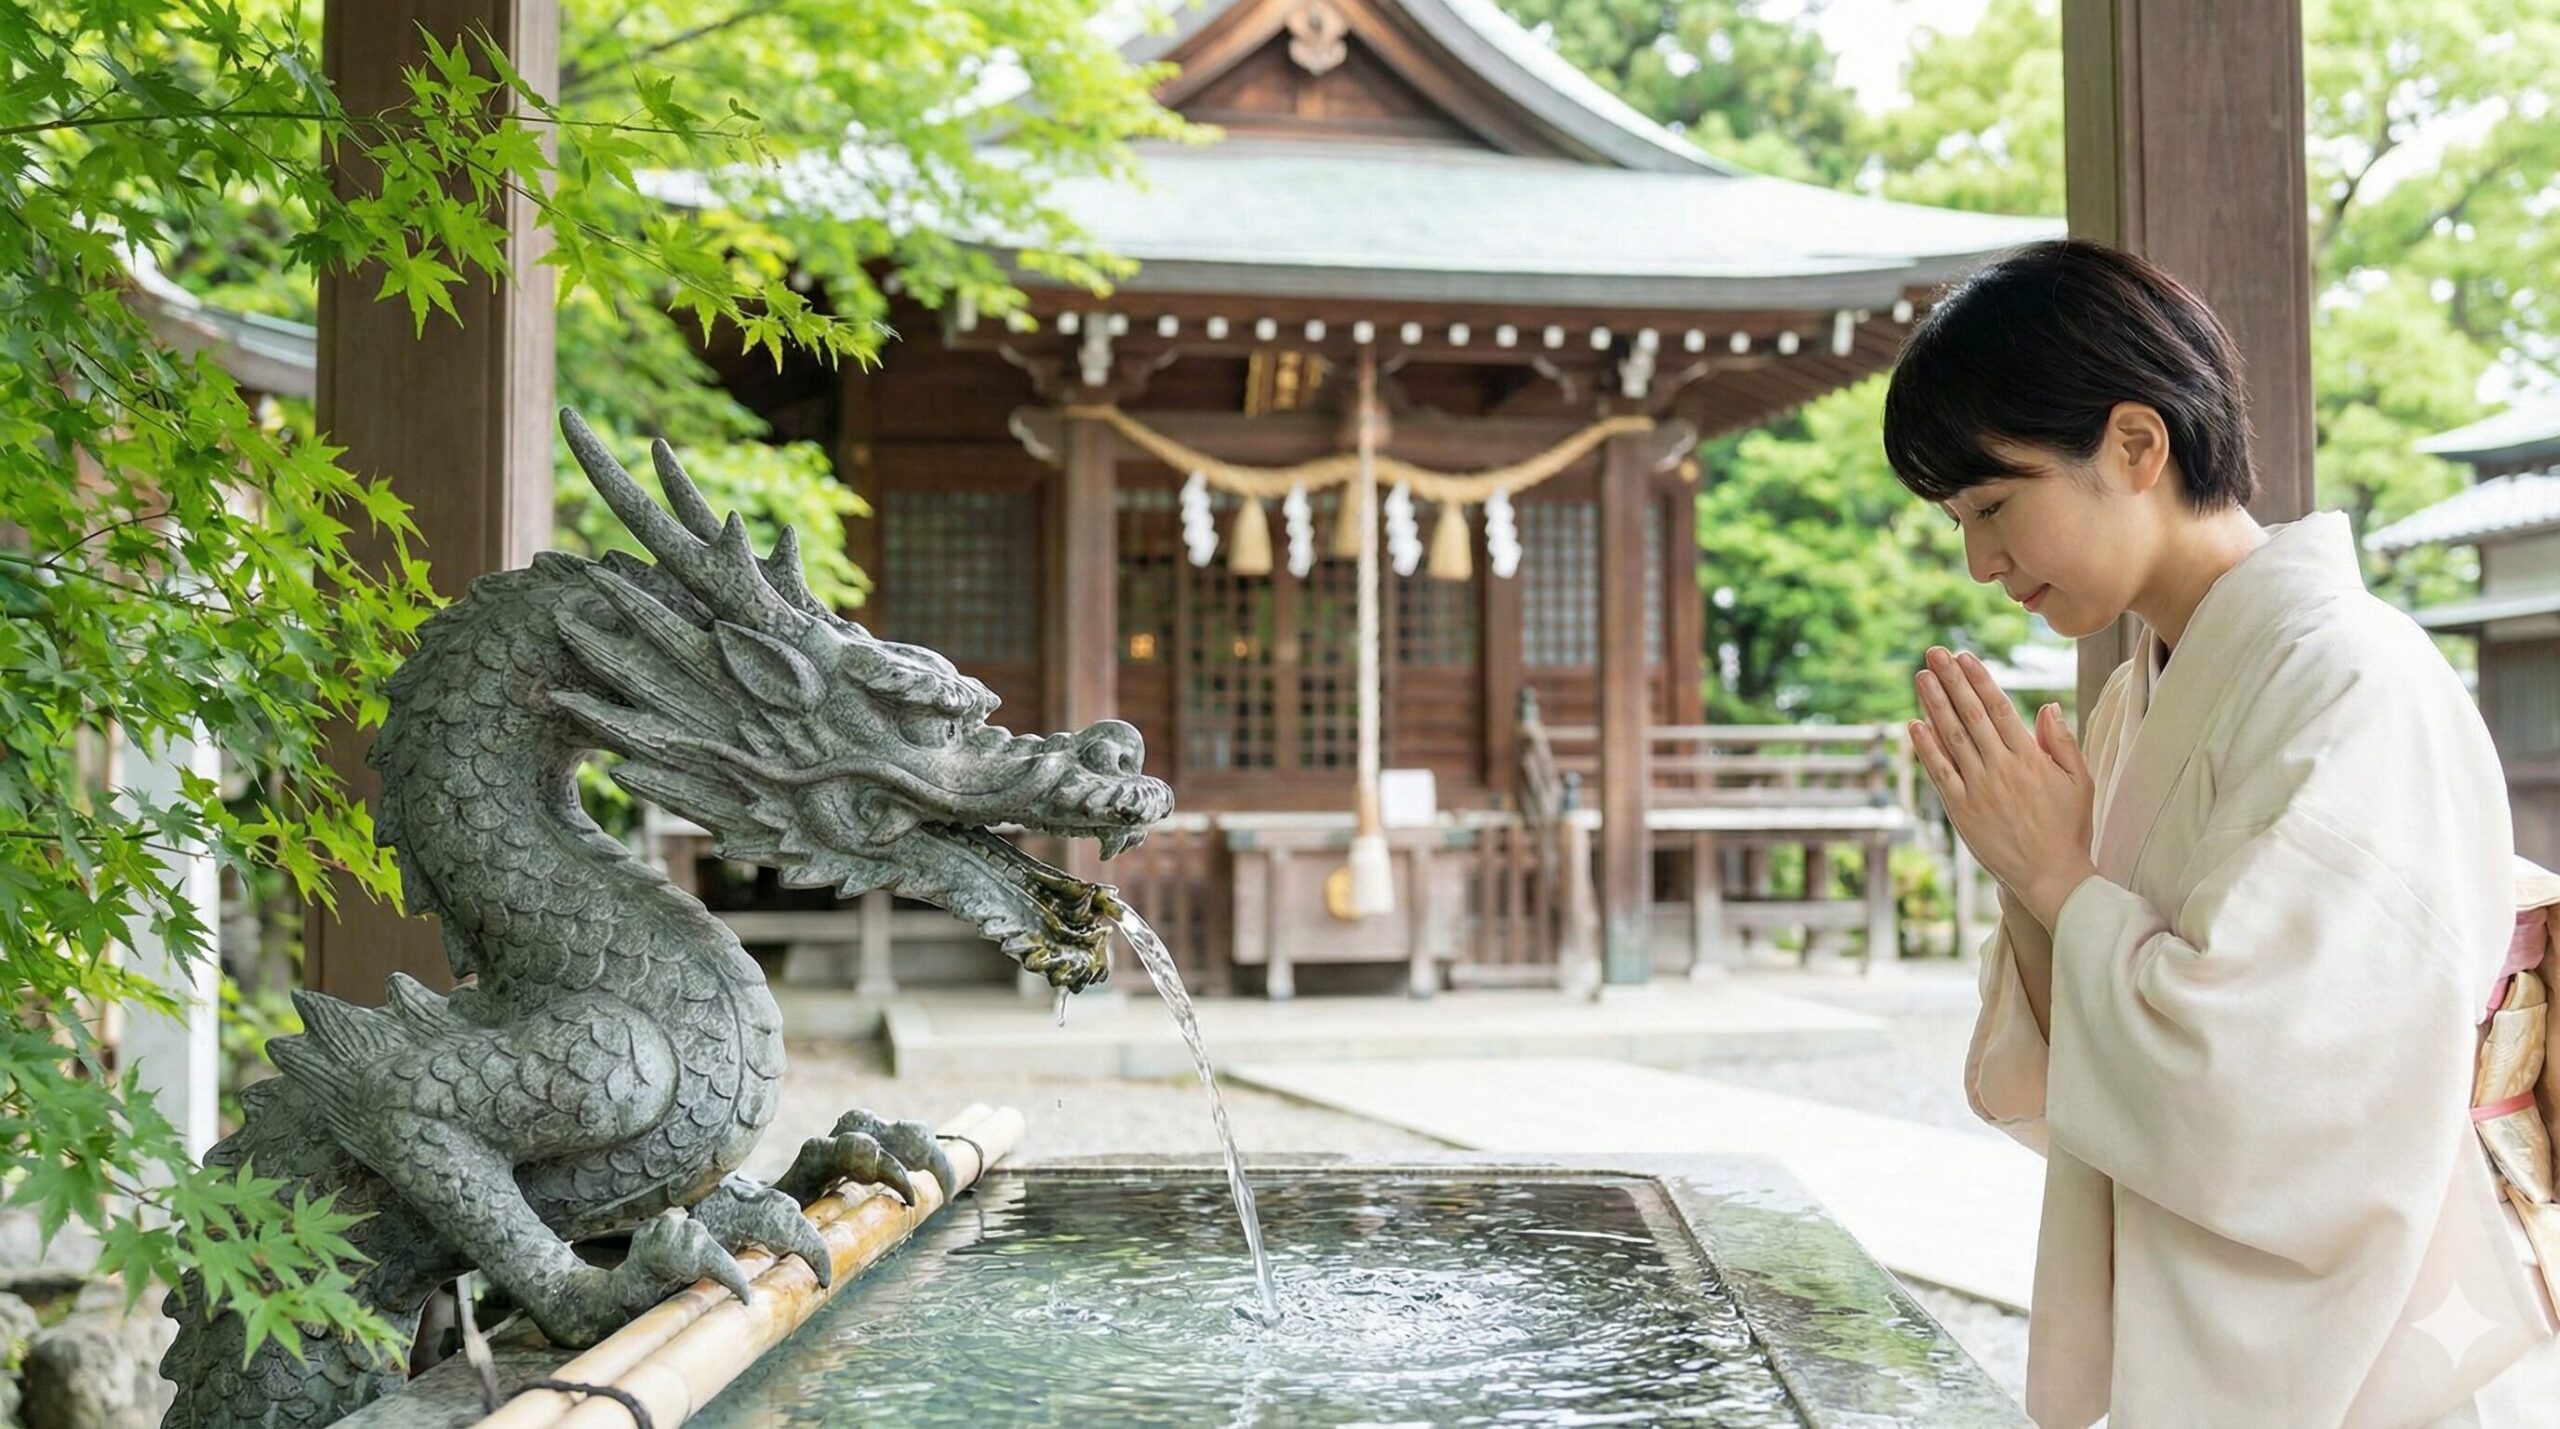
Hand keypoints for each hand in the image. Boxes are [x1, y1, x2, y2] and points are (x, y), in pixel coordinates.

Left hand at [1910, 647, 2096, 929]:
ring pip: (1951, 737)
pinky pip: (1940, 773)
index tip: (1964, 656)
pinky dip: (1925, 748)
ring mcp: (1978, 789)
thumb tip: (2048, 706)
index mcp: (2030, 758)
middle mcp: (2001, 768)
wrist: (2050, 876)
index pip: (1999, 708)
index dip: (1979, 679)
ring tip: (1921, 677)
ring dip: (1934, 704)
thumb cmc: (2068, 827)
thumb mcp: (2080, 781)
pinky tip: (1914, 725)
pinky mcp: (1961, 810)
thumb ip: (2063, 743)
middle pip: (1971, 714)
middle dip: (1951, 680)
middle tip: (1933, 653)